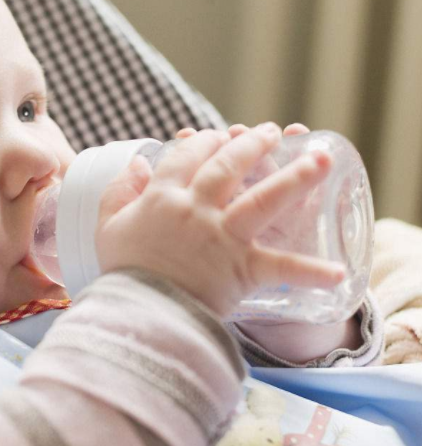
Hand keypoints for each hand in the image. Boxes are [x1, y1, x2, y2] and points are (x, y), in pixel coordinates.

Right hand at [95, 123, 344, 317]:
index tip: (217, 135)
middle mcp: (195, 210)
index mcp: (162, 198)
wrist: (137, 313)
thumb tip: (137, 164)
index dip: (203, 142)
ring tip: (320, 160)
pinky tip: (338, 272)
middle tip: (270, 131)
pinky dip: (310, 272)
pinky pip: (280, 268)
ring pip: (263, 199)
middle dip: (251, 144)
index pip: (186, 158)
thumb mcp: (108, 226)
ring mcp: (222, 237)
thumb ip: (118, 191)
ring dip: (294, 178)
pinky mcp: (241, 268)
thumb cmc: (121, 272)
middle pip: (228, 167)